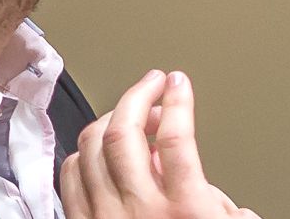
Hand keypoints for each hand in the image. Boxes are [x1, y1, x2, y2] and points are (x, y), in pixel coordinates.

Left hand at [61, 69, 260, 218]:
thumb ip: (219, 207)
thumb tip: (207, 187)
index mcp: (185, 212)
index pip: (176, 136)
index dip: (177, 100)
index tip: (179, 83)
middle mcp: (140, 213)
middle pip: (125, 131)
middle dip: (138, 95)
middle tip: (152, 84)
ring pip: (91, 148)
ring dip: (110, 119)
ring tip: (128, 112)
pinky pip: (70, 177)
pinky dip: (83, 154)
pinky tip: (98, 150)